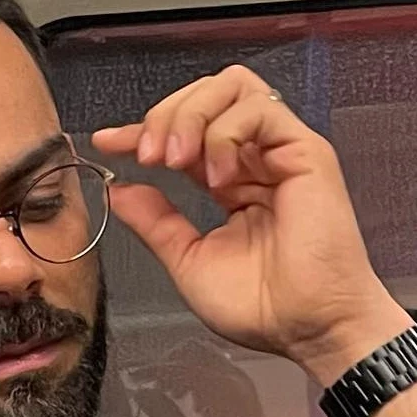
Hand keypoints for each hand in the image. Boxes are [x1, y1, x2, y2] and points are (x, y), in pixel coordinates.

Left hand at [91, 65, 411, 384]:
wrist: (308, 330)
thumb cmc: (264, 307)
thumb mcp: (188, 260)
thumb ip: (155, 221)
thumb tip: (119, 189)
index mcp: (229, 181)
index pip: (183, 132)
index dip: (143, 128)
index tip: (108, 142)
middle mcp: (255, 159)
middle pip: (207, 93)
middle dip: (166, 115)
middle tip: (147, 156)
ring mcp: (281, 152)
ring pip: (232, 86)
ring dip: (191, 115)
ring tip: (175, 161)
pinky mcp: (306, 152)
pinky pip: (259, 109)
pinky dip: (224, 133)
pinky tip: (217, 176)